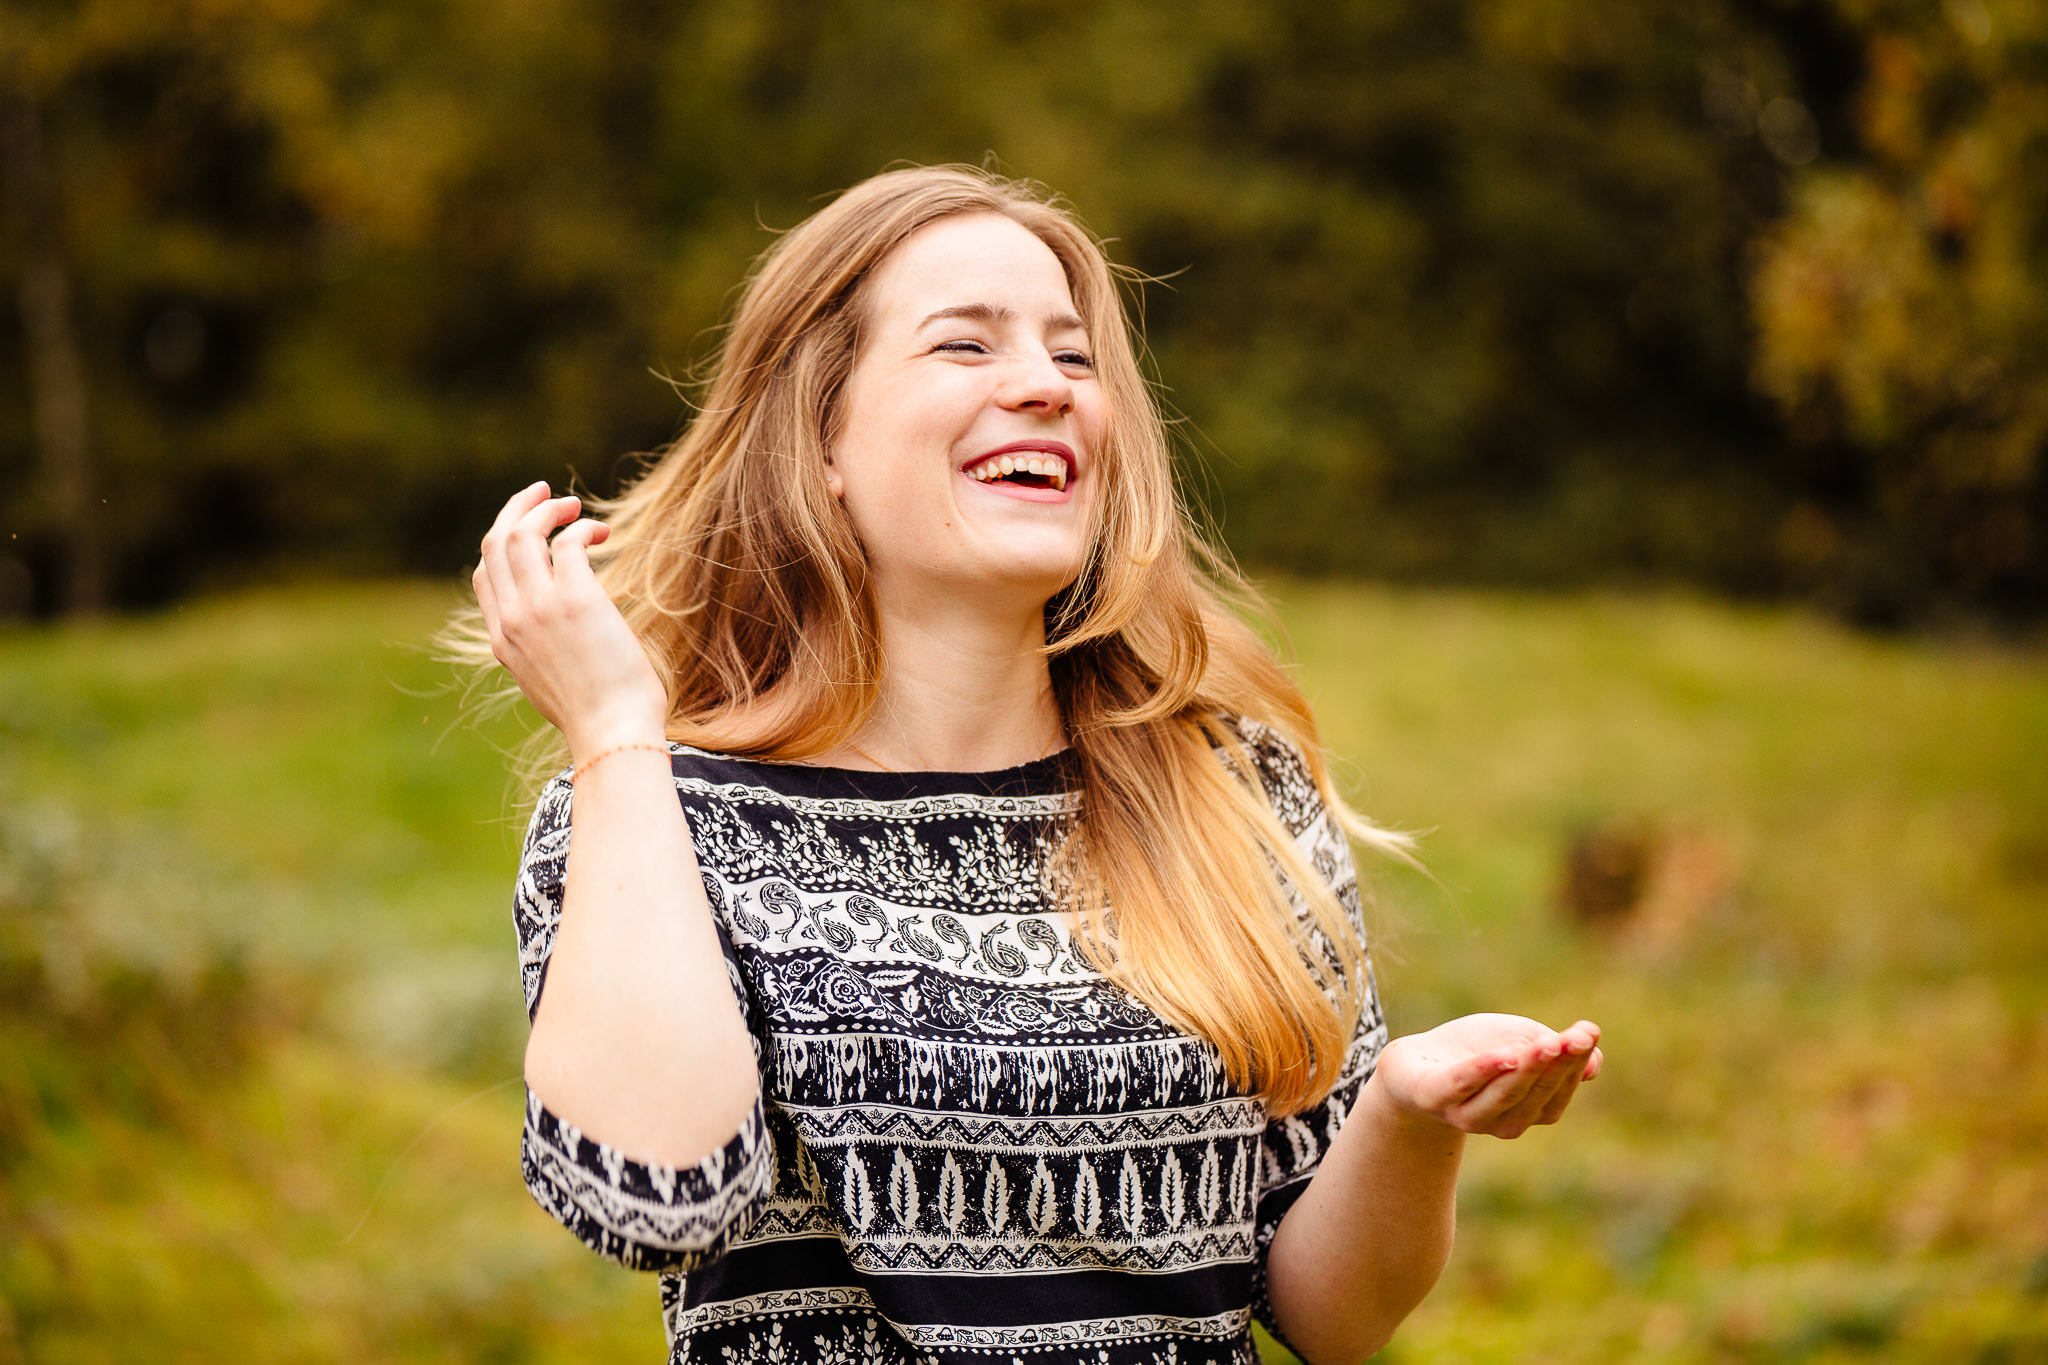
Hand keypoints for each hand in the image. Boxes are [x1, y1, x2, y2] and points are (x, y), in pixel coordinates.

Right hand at [473, 482, 667, 758]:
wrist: (612, 732)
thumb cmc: (597, 716)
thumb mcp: (550, 685)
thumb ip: (541, 653)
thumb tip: (556, 639)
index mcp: (502, 641)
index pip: (485, 576)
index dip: (504, 545)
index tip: (531, 530)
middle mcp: (512, 620)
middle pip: (495, 543)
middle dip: (517, 509)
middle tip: (545, 493)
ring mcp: (539, 608)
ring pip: (523, 533)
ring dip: (548, 510)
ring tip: (576, 508)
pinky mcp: (575, 599)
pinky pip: (566, 542)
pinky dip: (582, 528)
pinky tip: (601, 534)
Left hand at [1369, 1013, 1602, 1139]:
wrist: (1415, 1062)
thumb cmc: (1477, 1052)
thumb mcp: (1521, 1042)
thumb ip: (1556, 1052)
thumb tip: (1594, 1063)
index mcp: (1528, 1110)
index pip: (1558, 1090)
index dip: (1574, 1063)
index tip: (1588, 1032)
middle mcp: (1502, 1121)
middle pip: (1536, 1093)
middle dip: (1557, 1064)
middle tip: (1575, 1037)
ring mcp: (1466, 1114)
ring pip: (1504, 1095)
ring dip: (1527, 1070)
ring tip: (1546, 1045)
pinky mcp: (1433, 1098)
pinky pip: (1460, 1086)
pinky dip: (1482, 1072)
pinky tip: (1503, 1055)